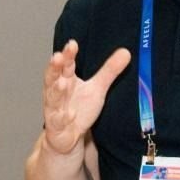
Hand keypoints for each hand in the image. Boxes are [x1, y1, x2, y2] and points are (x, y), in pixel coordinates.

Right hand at [41, 40, 130, 155]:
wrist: (68, 135)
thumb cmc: (80, 108)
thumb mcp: (97, 88)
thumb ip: (109, 71)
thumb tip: (126, 52)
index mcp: (66, 80)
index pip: (66, 65)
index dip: (68, 54)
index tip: (72, 44)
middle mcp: (57, 92)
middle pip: (53, 77)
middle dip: (55, 67)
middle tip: (58, 56)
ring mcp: (55, 109)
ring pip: (53, 98)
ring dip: (57, 91)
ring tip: (62, 83)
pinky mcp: (56, 126)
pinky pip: (58, 121)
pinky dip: (63, 117)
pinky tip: (70, 114)